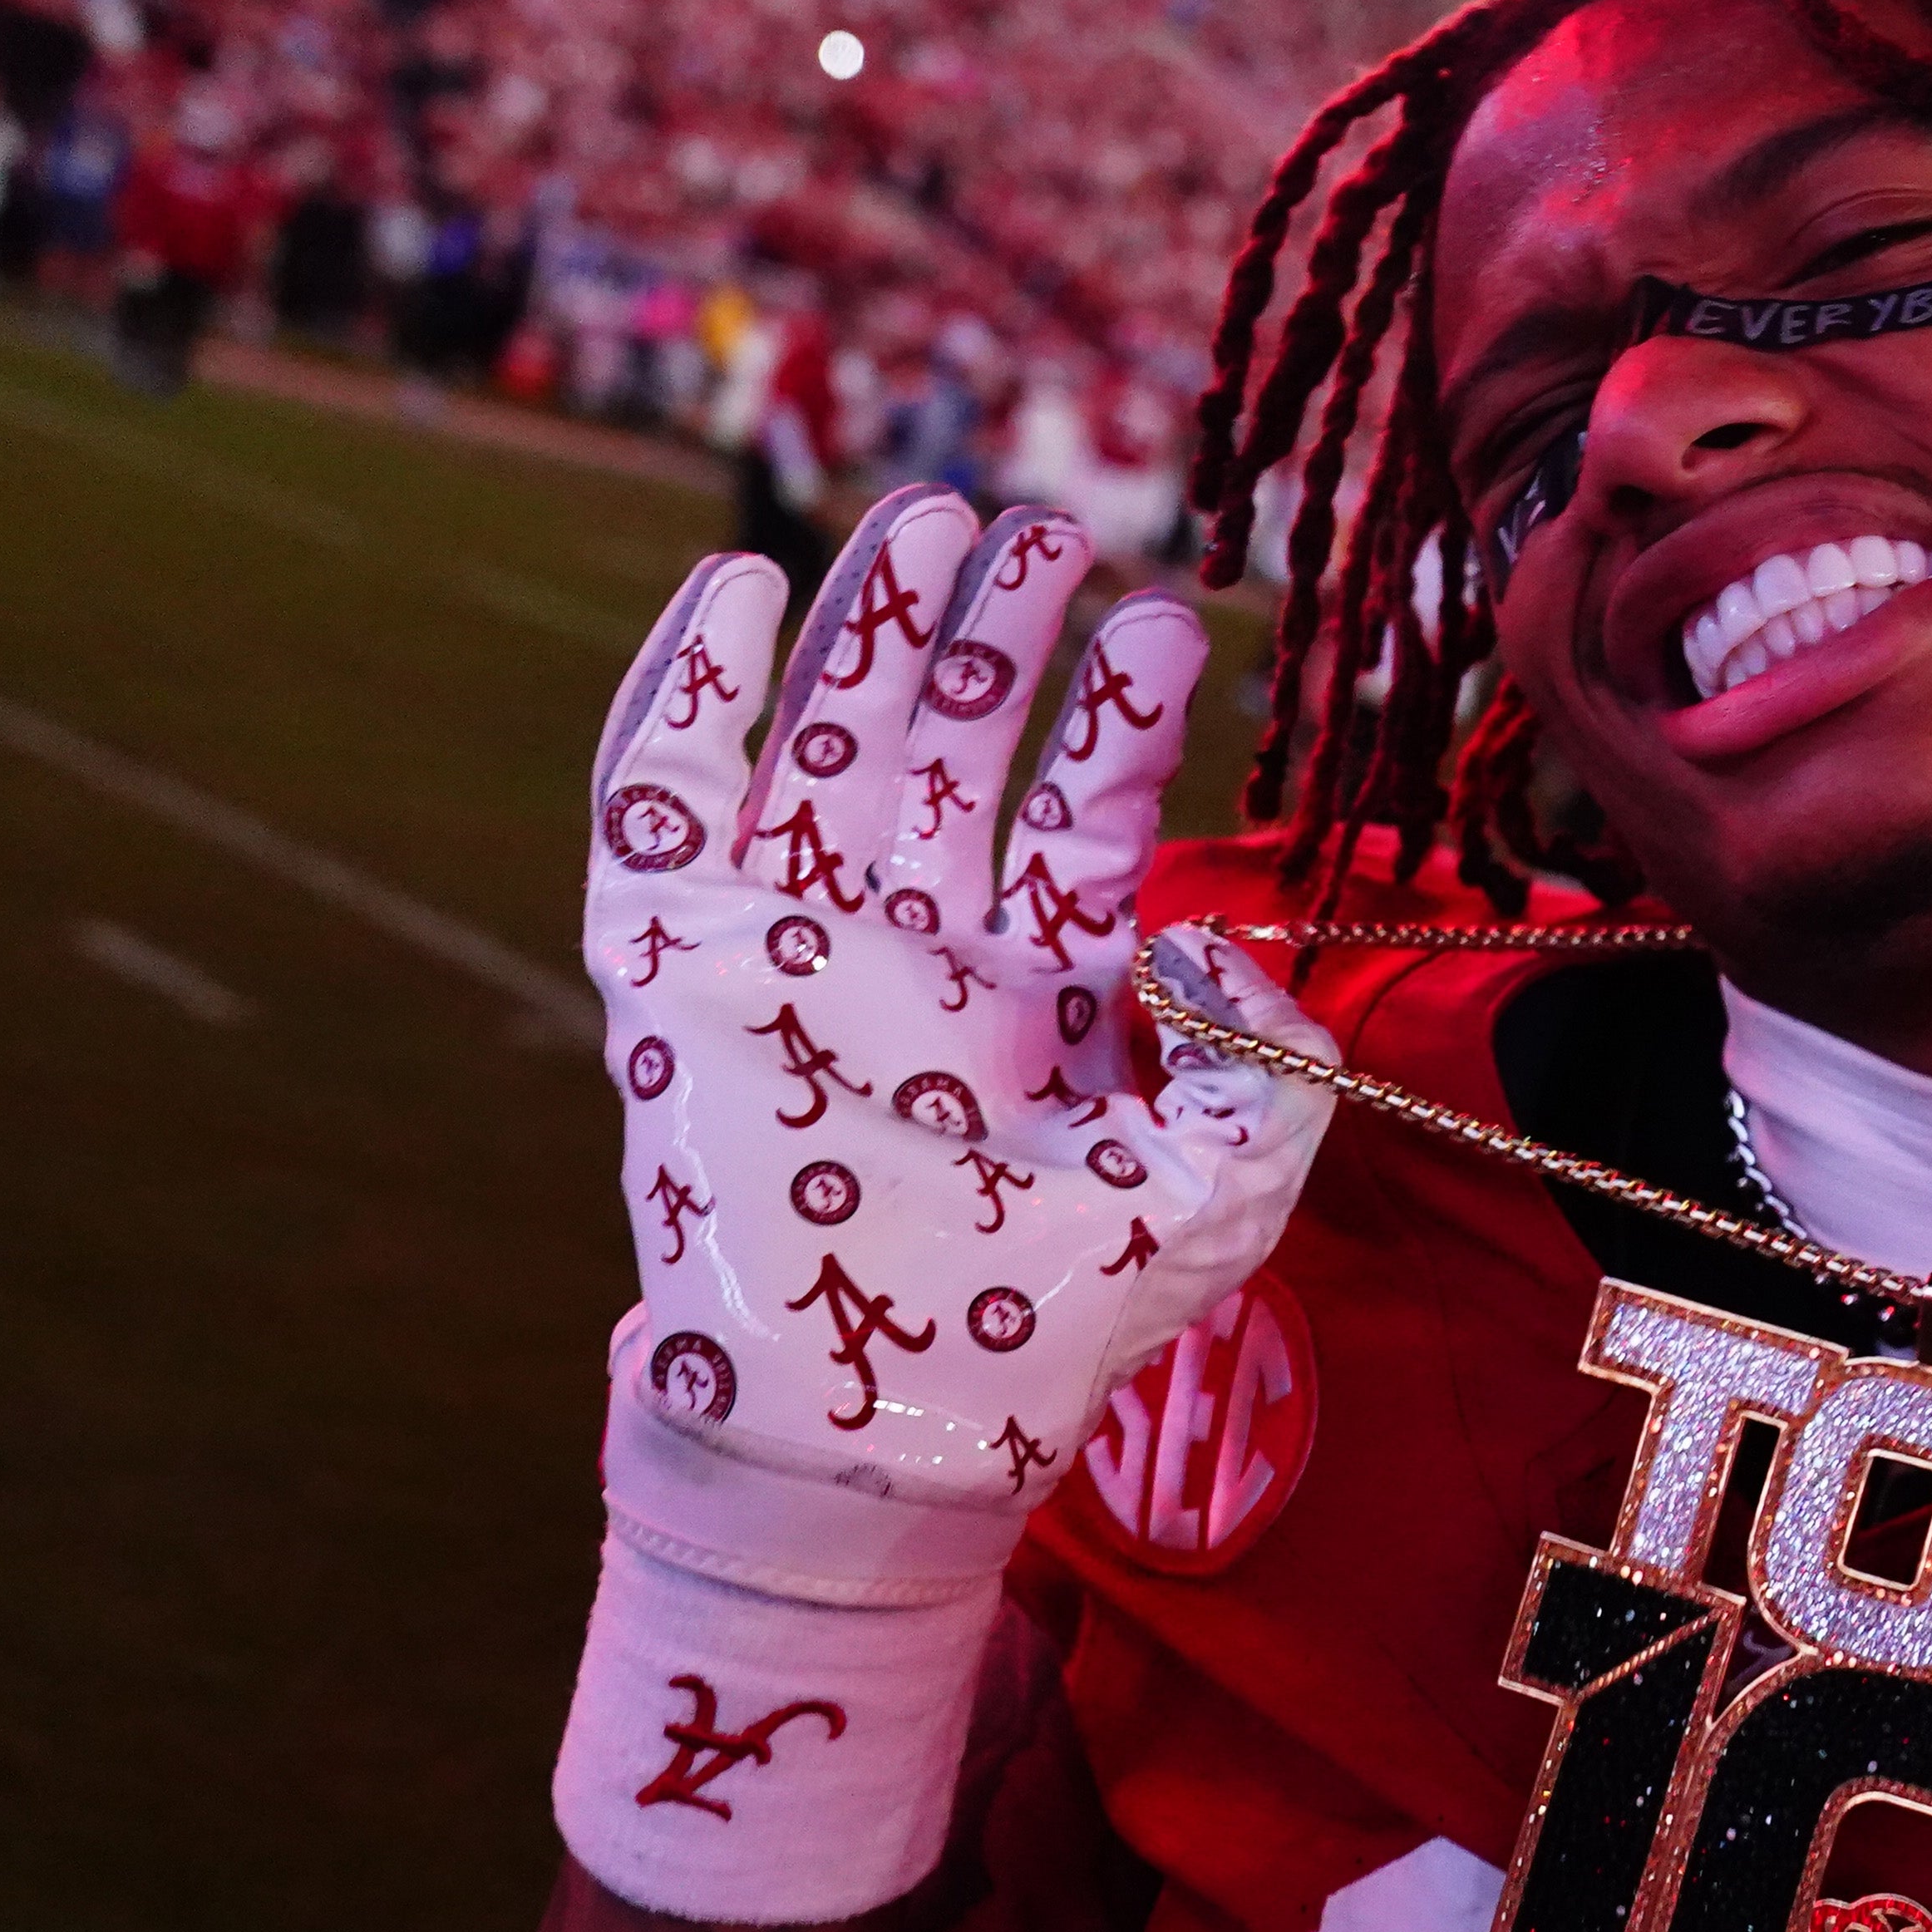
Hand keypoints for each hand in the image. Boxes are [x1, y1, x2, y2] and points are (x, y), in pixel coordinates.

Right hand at [583, 485, 1331, 1511]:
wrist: (888, 1415)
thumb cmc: (1053, 1319)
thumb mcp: (1228, 1191)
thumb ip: (1271, 1058)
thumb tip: (1208, 921)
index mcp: (1042, 985)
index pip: (1085, 809)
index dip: (1123, 714)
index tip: (1168, 618)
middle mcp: (920, 944)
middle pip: (954, 741)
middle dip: (995, 631)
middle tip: (1035, 524)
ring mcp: (792, 941)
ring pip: (824, 738)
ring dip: (869, 624)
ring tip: (928, 516)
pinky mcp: (671, 958)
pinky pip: (660, 794)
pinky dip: (684, 688)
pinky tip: (736, 587)